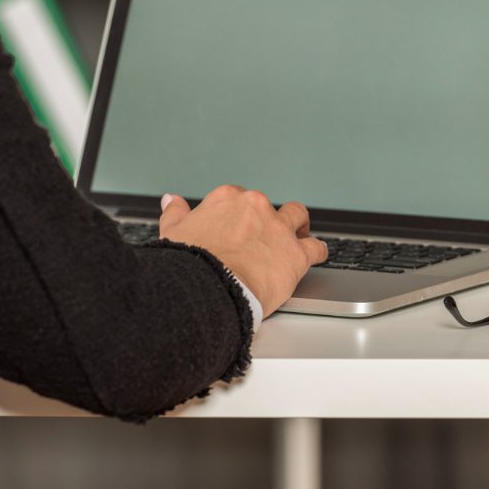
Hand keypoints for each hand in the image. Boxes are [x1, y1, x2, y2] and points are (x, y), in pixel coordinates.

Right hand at [158, 185, 326, 314]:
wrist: (206, 288)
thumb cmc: (187, 265)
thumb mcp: (173, 233)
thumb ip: (175, 213)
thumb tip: (171, 200)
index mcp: (227, 200)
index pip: (239, 200)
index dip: (239, 217)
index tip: (238, 229)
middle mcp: (255, 207)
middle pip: (268, 207)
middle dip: (267, 220)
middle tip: (264, 237)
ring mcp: (278, 229)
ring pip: (297, 217)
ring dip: (299, 226)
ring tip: (298, 236)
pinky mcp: (296, 253)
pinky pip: (316, 248)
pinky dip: (317, 251)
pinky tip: (316, 255)